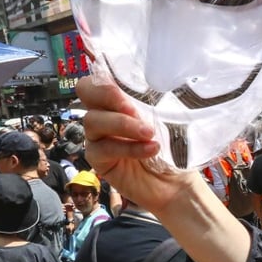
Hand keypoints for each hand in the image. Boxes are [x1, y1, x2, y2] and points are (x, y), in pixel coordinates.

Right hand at [78, 80, 198, 213]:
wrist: (176, 181)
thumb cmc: (171, 146)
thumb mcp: (162, 118)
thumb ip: (146, 102)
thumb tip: (143, 88)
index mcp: (116, 100)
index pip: (94, 80)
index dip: (103, 82)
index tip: (128, 91)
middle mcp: (102, 115)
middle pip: (85, 92)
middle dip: (109, 96)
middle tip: (134, 110)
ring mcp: (97, 137)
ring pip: (92, 121)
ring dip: (123, 124)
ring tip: (149, 134)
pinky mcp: (98, 160)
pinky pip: (104, 148)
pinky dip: (129, 148)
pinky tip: (150, 149)